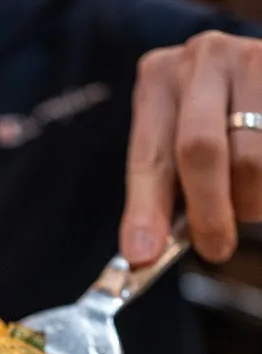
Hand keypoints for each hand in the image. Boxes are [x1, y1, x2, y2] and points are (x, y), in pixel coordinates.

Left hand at [120, 31, 261, 266]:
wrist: (255, 79)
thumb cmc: (210, 123)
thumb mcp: (173, 144)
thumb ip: (160, 194)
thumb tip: (144, 254)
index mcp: (159, 81)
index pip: (149, 157)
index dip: (145, 211)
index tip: (142, 255)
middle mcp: (203, 60)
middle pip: (200, 149)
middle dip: (207, 212)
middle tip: (215, 247)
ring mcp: (253, 61)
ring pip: (252, 160)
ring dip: (250, 201)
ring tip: (246, 202)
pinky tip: (258, 186)